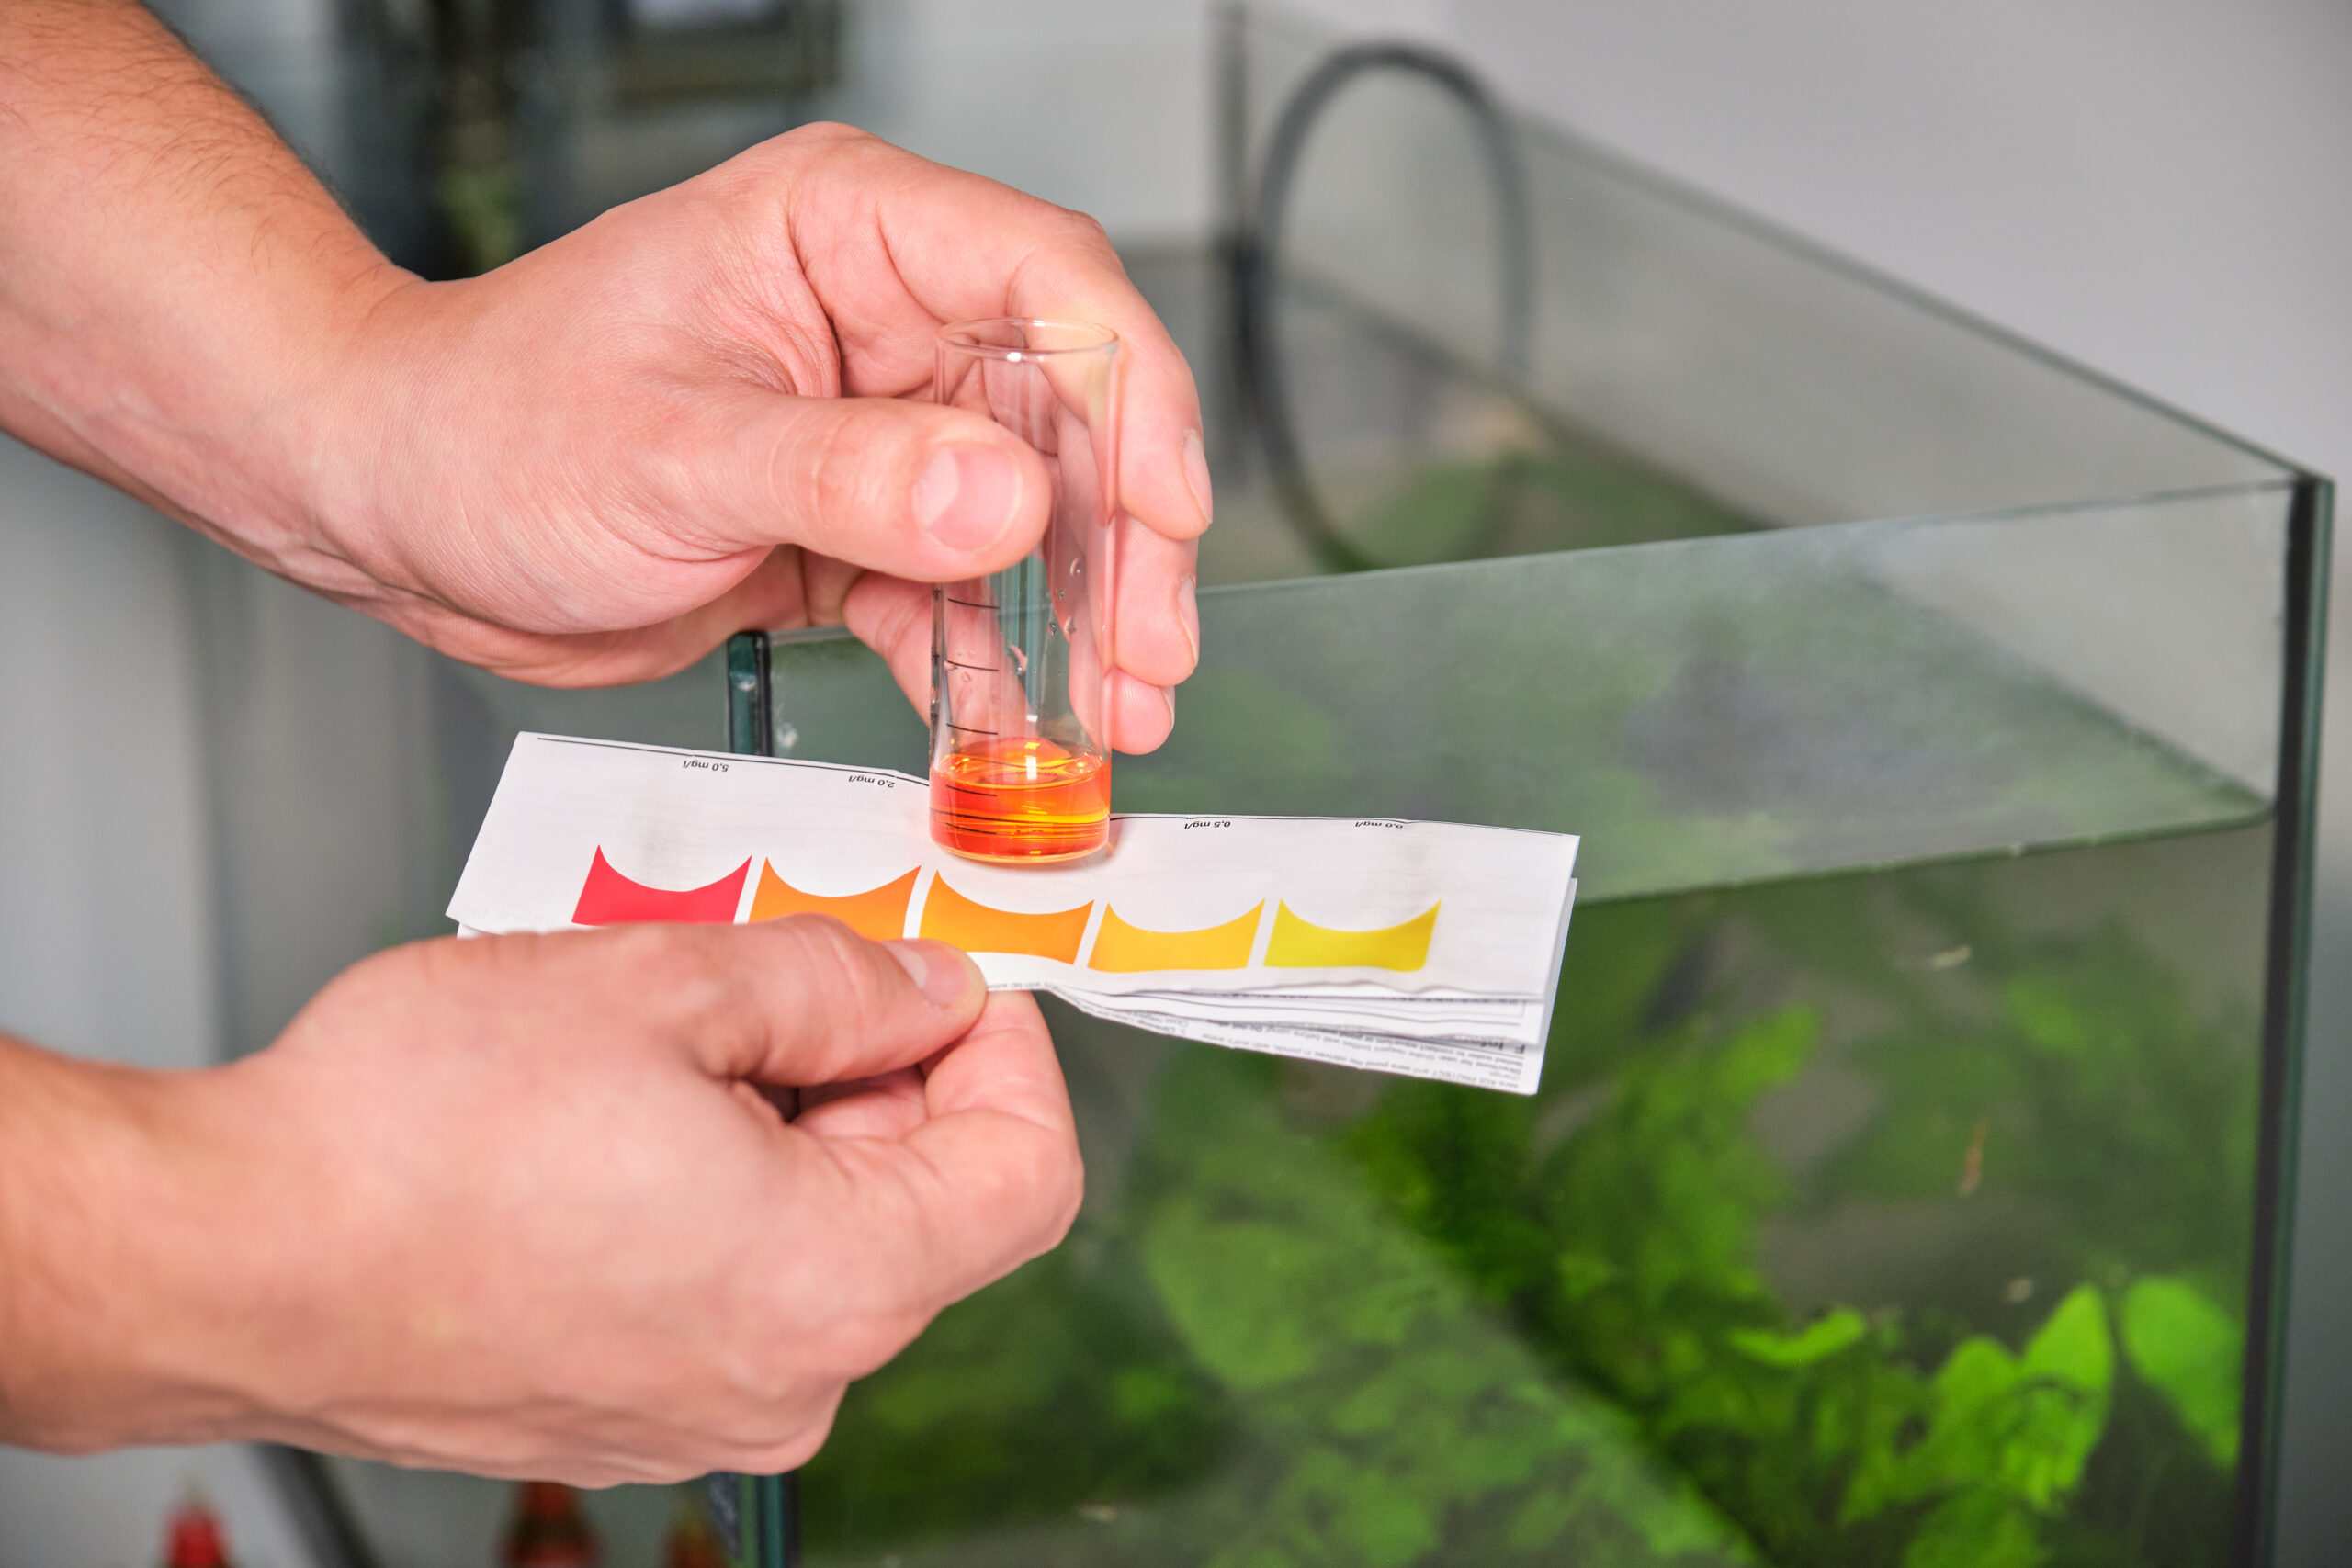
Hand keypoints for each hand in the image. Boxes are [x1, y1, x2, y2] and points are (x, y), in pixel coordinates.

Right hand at [0, 921, 1080, 1482]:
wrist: (224, 1257)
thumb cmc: (408, 1136)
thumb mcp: (665, 980)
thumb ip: (840, 982)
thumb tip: (929, 989)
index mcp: (832, 1283)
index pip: (1028, 1174)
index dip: (1007, 1052)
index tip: (943, 978)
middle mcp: (788, 1380)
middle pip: (925, 1203)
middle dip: (876, 1071)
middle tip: (780, 972)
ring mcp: (706, 1412)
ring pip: (824, 1237)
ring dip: (786, 1122)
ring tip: (667, 1040)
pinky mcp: (632, 1410)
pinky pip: (736, 1285)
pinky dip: (720, 1190)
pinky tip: (621, 1121)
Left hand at [10, 14, 1208, 736]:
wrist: (399, 515)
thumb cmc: (490, 428)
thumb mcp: (672, 454)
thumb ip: (847, 476)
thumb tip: (1008, 501)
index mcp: (847, 234)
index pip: (1049, 282)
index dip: (1133, 397)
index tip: (1164, 514)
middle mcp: (884, 321)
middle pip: (1070, 418)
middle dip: (1122, 546)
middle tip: (1148, 659)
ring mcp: (881, 430)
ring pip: (1033, 522)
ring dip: (1076, 626)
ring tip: (1111, 721)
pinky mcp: (860, 526)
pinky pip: (960, 598)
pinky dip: (992, 671)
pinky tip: (1017, 736)